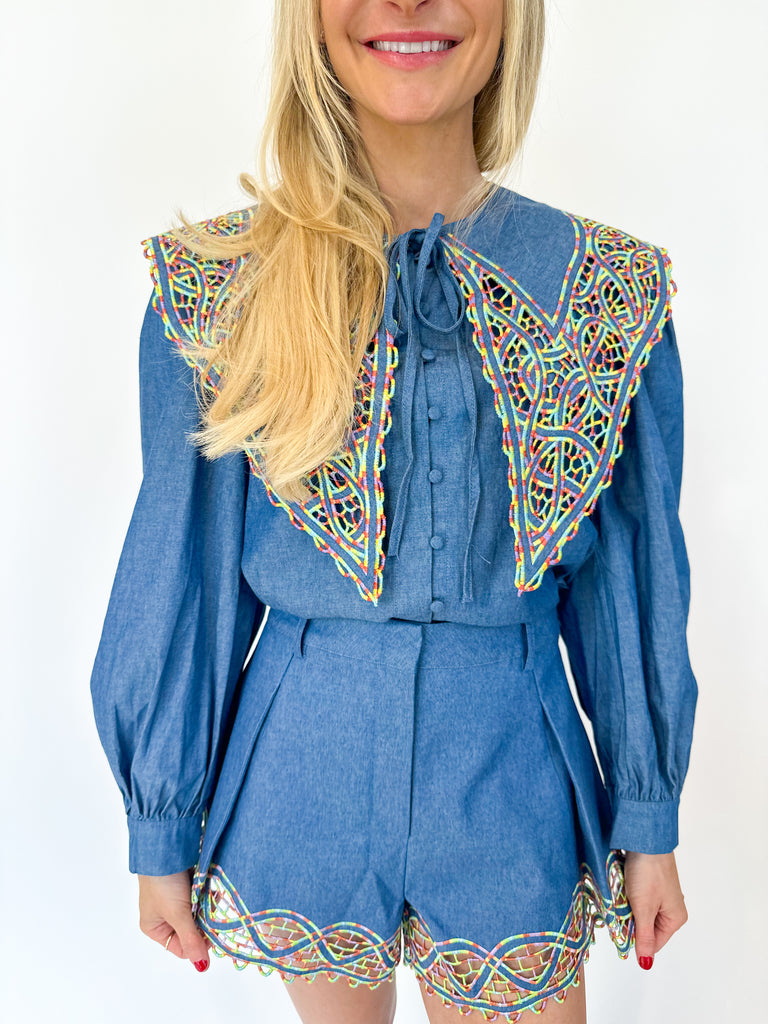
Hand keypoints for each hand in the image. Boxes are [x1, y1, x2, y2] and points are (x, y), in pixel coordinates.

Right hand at [138, 867, 211, 971]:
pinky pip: (203, 897)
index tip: (214, 936)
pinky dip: (209, 895)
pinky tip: (215, 890)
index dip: (199, 944)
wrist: (165, 846)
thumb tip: (202, 967)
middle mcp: (165, 916)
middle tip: (217, 916)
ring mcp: (178, 900)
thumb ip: (190, 939)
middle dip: (205, 924)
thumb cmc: (163, 883)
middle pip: (193, 930)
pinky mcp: (188, 884)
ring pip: (200, 914)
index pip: (182, 947)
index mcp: (155, 928)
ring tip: (214, 900)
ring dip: (208, 908)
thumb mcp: (177, 914)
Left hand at [622, 850, 687, 969]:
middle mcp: (670, 907)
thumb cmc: (648, 872)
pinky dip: (626, 893)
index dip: (635, 940)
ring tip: (621, 894)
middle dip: (629, 920)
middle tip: (620, 908)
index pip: (653, 943)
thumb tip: (646, 963)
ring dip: (626, 906)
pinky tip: (622, 885)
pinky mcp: (649, 881)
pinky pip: (636, 896)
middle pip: (645, 926)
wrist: (645, 838)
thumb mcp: (644, 909)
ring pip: (638, 910)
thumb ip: (643, 937)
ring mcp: (660, 893)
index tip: (619, 930)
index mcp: (675, 918)